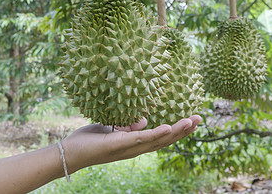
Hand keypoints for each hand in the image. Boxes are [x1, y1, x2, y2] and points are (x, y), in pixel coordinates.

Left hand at [61, 115, 201, 173]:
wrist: (71, 153)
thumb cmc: (90, 140)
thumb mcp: (113, 129)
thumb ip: (129, 126)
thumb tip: (144, 119)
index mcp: (136, 144)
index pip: (161, 138)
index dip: (178, 131)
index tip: (192, 120)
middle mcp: (136, 149)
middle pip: (166, 141)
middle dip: (184, 131)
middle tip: (200, 119)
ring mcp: (129, 148)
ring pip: (158, 141)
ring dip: (176, 132)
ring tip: (192, 121)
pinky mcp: (120, 145)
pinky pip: (140, 140)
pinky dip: (156, 134)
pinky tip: (169, 127)